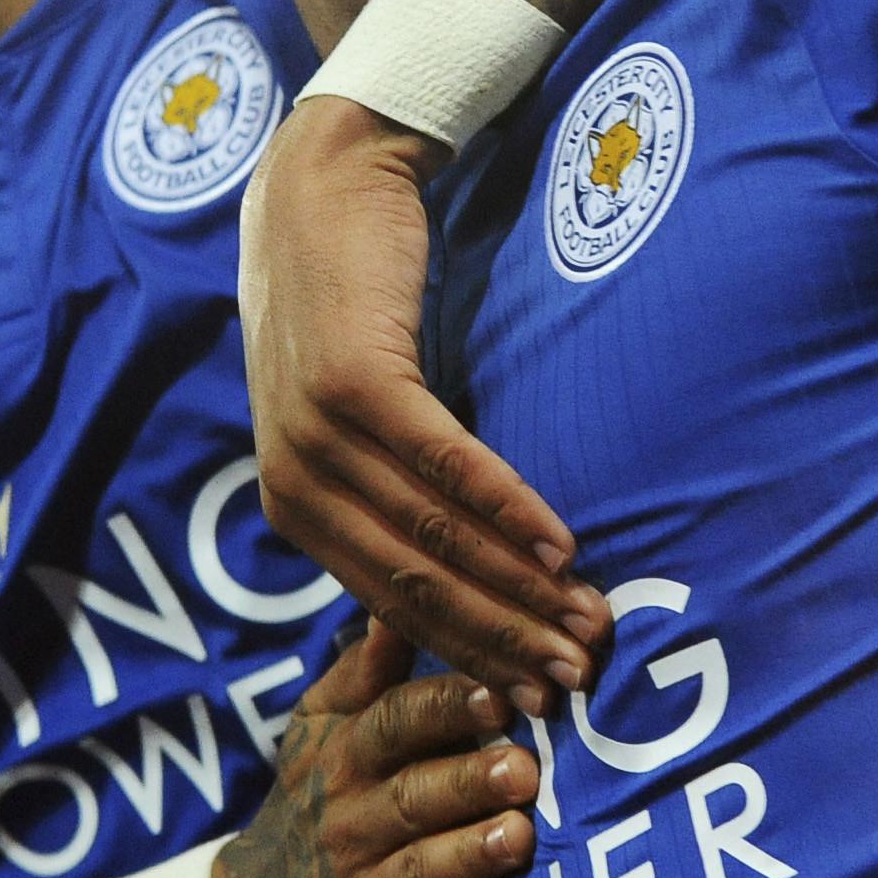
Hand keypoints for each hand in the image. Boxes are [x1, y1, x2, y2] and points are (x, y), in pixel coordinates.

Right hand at [216, 620, 538, 877]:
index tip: (499, 694)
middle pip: (410, 791)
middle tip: (521, 765)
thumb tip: (403, 585)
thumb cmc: (322, 778)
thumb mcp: (327, 717)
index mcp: (342, 744)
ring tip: (519, 829)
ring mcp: (361, 868)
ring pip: (417, 859)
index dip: (446, 708)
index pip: (395, 719)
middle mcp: (348, 807)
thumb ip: (371, 664)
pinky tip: (502, 871)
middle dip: (465, 779)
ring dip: (470, 846)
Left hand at [239, 96, 610, 711]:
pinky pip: (441, 460)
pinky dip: (504, 507)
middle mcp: (293, 480)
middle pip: (413, 584)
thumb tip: (456, 582)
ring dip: (515, 586)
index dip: (468, 654)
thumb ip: (386, 493)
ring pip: (429, 533)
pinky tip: (558, 542)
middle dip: (501, 640)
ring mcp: (316, 430)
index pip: (390, 604)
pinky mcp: (354, 378)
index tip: (537, 697)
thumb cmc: (352, 301)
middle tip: (578, 677)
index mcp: (294, 504)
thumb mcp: (352, 414)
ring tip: (584, 618)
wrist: (325, 181)